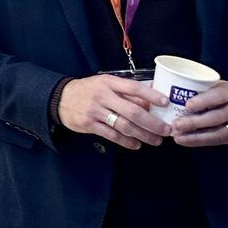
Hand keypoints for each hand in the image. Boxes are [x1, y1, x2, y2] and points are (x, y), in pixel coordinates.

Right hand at [57, 73, 172, 148]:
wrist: (60, 98)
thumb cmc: (89, 90)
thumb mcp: (106, 85)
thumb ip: (126, 93)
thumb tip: (151, 103)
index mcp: (109, 83)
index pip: (133, 87)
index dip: (151, 95)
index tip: (166, 103)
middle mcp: (102, 96)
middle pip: (132, 111)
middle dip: (152, 123)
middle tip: (166, 130)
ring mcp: (95, 111)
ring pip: (124, 125)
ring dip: (143, 135)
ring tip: (156, 141)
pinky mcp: (89, 125)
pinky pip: (112, 135)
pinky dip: (126, 141)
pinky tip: (136, 144)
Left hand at [171, 80, 227, 146]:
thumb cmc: (218, 92)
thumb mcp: (211, 84)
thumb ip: (195, 87)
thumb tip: (165, 90)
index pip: (219, 96)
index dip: (203, 101)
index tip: (187, 105)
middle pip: (217, 117)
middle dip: (195, 123)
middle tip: (176, 124)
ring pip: (218, 132)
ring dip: (196, 136)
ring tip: (178, 136)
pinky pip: (218, 141)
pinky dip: (200, 142)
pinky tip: (186, 140)